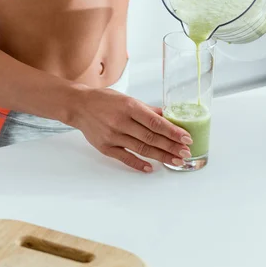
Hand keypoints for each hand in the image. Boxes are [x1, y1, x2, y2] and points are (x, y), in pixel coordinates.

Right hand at [74, 87, 192, 171]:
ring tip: (176, 160)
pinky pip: (125, 158)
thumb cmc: (104, 100)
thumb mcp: (127, 99)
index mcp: (129, 107)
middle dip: (171, 146)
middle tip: (186, 152)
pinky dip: (139, 164)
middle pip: (151, 138)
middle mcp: (121, 122)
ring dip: (161, 156)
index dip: (173, 131)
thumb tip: (168, 117)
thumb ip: (147, 110)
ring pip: (142, 149)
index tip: (186, 138)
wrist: (78, 106)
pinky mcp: (106, 147)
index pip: (155, 122)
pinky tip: (151, 168)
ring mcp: (113, 136)